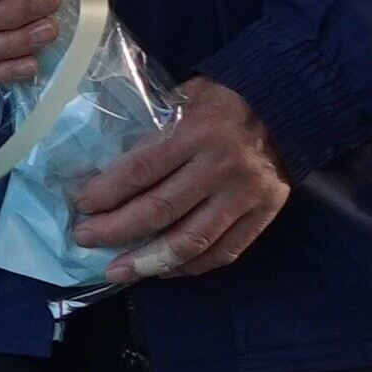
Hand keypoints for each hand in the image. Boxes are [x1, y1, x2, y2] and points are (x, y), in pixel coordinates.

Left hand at [67, 77, 291, 279]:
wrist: (290, 105)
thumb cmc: (224, 100)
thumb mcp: (184, 98)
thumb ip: (151, 128)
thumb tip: (104, 162)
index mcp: (197, 132)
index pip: (141, 170)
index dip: (107, 193)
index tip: (81, 206)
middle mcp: (221, 166)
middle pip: (160, 210)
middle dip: (116, 230)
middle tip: (85, 240)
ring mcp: (245, 195)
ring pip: (190, 241)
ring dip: (148, 262)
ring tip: (117, 272)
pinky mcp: (264, 214)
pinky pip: (224, 251)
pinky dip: (190, 266)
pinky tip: (162, 270)